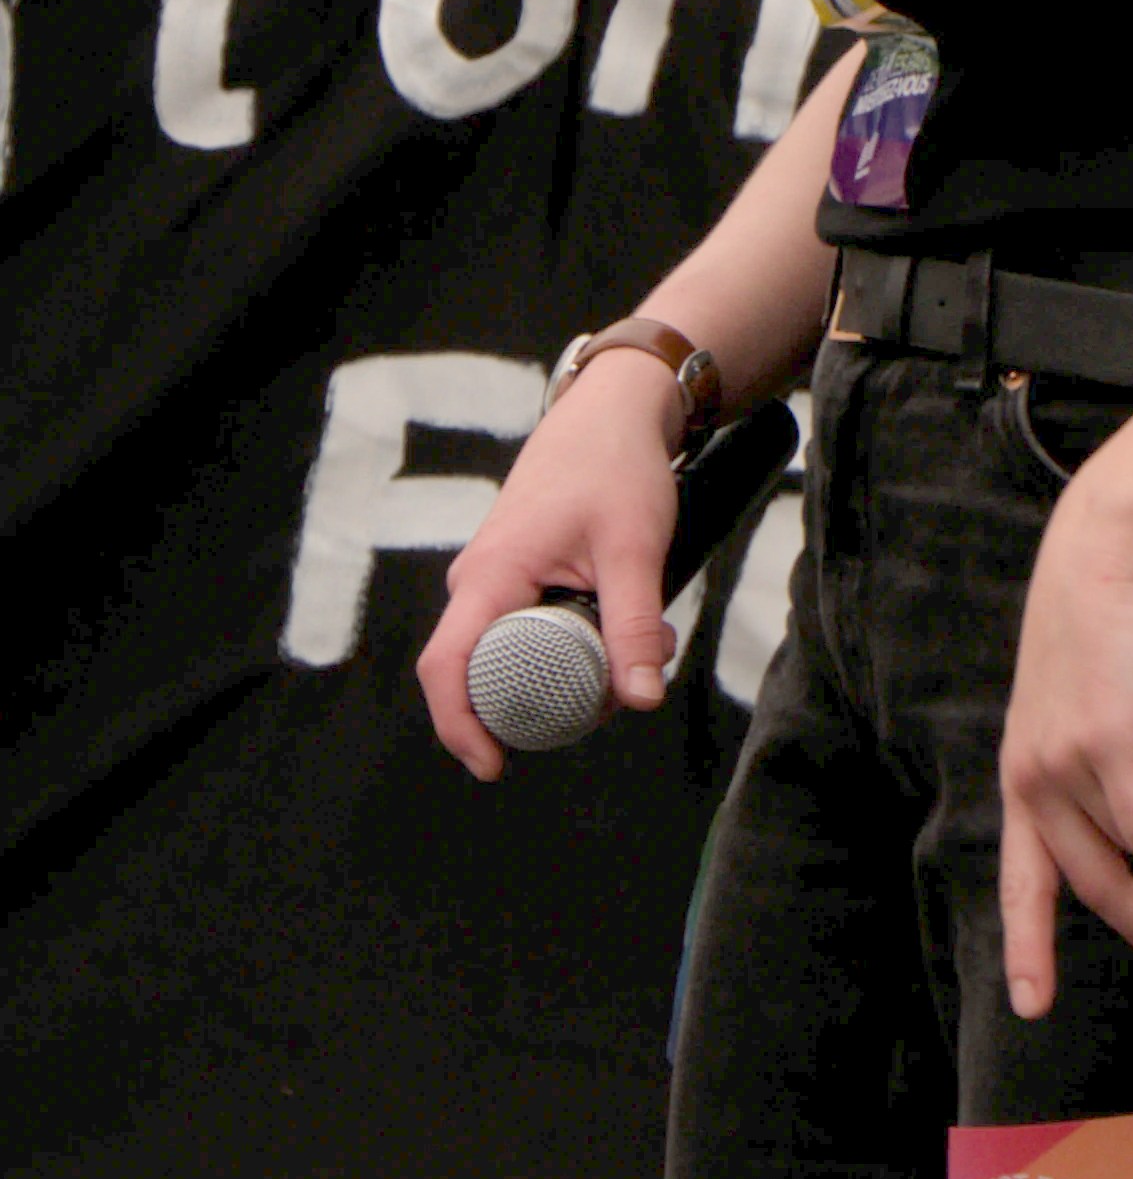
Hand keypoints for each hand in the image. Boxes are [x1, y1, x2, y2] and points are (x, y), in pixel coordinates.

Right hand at [415, 354, 687, 780]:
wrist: (613, 411)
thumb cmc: (617, 468)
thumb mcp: (633, 549)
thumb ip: (634, 626)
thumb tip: (641, 700)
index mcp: (488, 576)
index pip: (447, 667)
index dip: (460, 726)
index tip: (494, 766)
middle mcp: (478, 581)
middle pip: (485, 672)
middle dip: (543, 701)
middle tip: (609, 701)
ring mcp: (494, 579)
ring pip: (516, 652)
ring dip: (570, 667)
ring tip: (635, 652)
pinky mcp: (517, 575)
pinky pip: (529, 629)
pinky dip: (573, 641)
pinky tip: (625, 631)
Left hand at [999, 461, 1132, 1012]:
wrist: (1107, 555)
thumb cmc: (1107, 625)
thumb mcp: (1097, 705)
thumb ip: (1116, 762)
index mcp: (1022, 774)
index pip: (1020, 877)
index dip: (1026, 943)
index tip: (1031, 1003)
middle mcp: (1032, 779)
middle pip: (1086, 884)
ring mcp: (1066, 764)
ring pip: (1126, 854)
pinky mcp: (1107, 746)